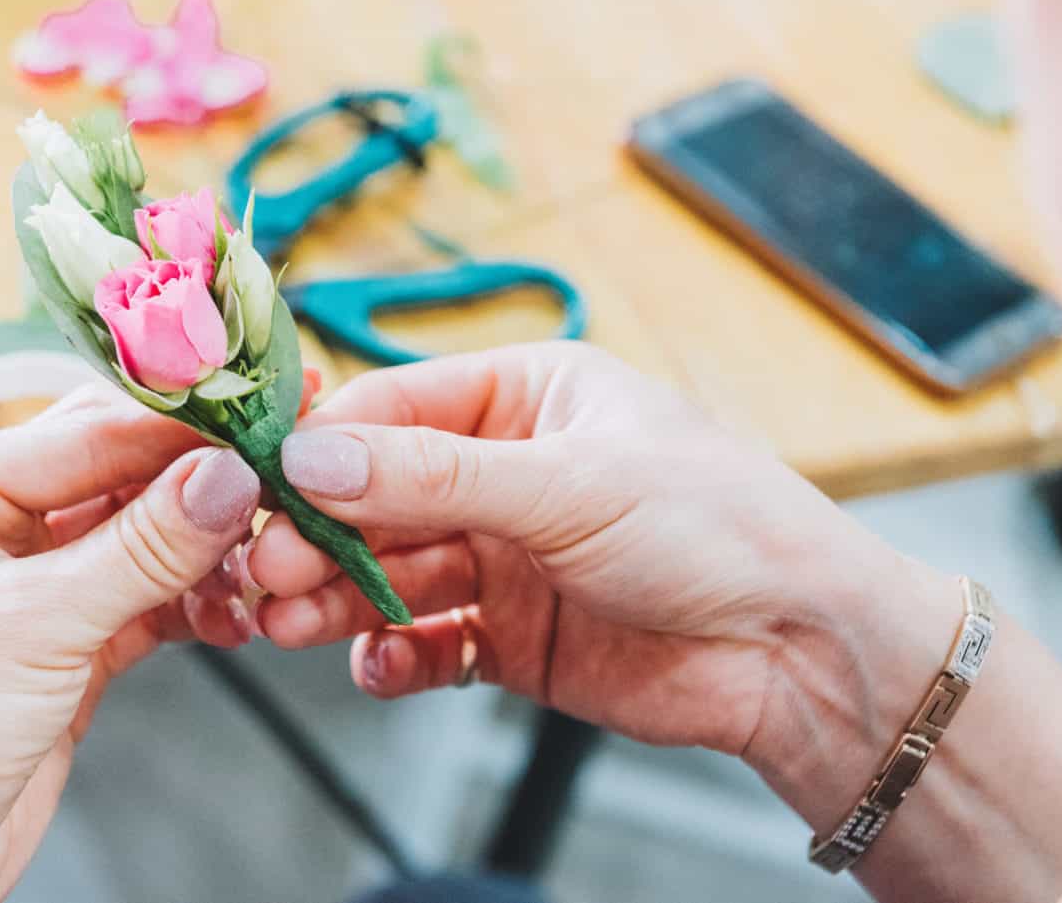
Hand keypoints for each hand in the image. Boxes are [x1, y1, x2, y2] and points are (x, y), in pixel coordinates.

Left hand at [0, 389, 261, 902]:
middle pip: (115, 475)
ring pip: (140, 536)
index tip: (258, 418)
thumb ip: (142, 547)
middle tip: (278, 477)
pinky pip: (145, 594)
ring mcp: (23, 579)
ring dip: (203, 553)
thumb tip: (229, 475)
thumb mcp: (33, 627)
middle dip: (197, 487)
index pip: (79, 433)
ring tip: (261, 568)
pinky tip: (232, 616)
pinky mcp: (63, 635)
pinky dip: (192, 602)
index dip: (175, 429)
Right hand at [248, 343, 946, 756]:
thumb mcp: (568, 483)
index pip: (396, 407)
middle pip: (379, 495)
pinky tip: (382, 664)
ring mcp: (507, 556)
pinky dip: (395, 655)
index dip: (325, 445)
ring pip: (392, 571)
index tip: (260, 483)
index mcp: (526, 398)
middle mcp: (507, 472)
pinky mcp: (512, 636)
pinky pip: (428, 641)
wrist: (800, 653)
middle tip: (268, 568)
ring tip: (291, 622)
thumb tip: (312, 459)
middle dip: (320, 532)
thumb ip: (434, 475)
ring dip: (339, 596)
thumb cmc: (719, 526)